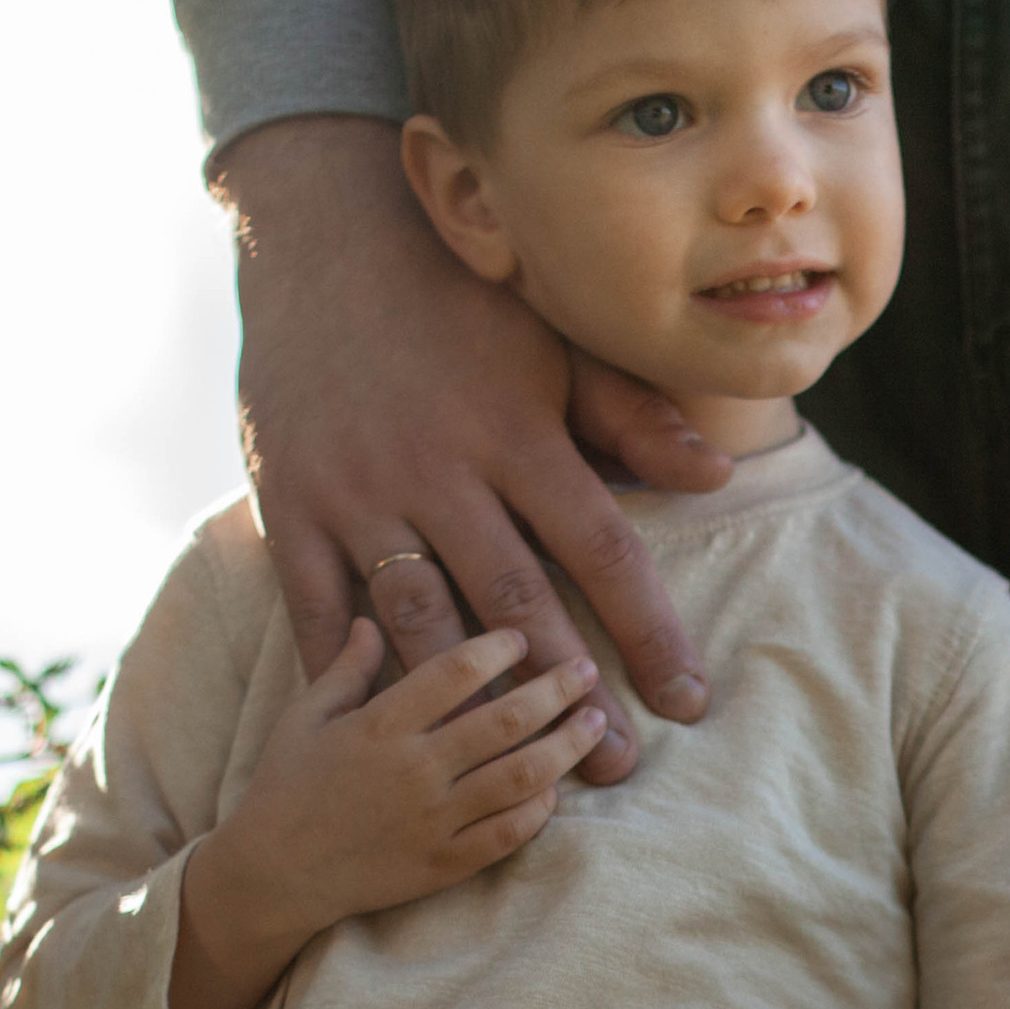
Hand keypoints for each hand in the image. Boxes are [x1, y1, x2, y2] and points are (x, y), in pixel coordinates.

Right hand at [168, 622, 606, 1008]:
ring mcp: (434, 820)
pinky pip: (509, 834)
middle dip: (555, 689)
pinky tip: (559, 786)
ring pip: (521, 776)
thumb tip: (370, 616)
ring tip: (595, 723)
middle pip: (505, 720)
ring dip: (567, 746)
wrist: (273, 876)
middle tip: (587, 670)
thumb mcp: (304, 717)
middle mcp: (414, 770)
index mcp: (378, 726)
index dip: (497, 648)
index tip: (522, 635)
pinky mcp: (446, 864)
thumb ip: (345, 668)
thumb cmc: (287, 788)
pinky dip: (541, 809)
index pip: (454, 671)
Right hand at [215, 117, 733, 779]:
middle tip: (615, 767)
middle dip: (569, 691)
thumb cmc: (462, 304)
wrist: (323, 238)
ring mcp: (358, 491)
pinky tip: (391, 738)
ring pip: (422, 619)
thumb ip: (634, 419)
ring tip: (516, 771)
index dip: (647, 630)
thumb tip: (718, 475)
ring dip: (473, 701)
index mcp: (515, 432)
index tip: (687, 700)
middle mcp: (438, 468)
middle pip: (515, 601)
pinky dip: (353, 679)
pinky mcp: (290, 507)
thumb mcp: (556, 347)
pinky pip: (319, 611)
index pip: (601, 549)